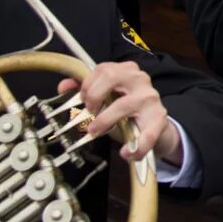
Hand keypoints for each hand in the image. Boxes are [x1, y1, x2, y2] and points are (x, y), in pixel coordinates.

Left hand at [58, 61, 180, 164]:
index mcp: (126, 70)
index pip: (103, 68)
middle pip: (111, 76)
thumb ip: (85, 90)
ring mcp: (150, 98)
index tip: (83, 100)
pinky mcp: (159, 118)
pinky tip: (126, 153)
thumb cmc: (127, 109)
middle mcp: (140, 79)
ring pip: (124, 105)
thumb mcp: (106, 97)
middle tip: (89, 112)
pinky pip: (147, 133)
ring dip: (105, 120)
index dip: (87, 85)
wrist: (154, 124)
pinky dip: (135, 146)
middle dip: (94, 95)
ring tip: (95, 132)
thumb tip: (63, 86)